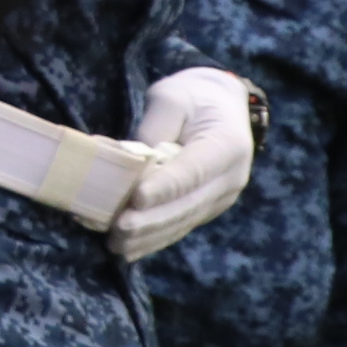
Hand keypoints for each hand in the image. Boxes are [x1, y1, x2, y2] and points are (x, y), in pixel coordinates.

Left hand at [116, 67, 259, 260]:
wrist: (221, 105)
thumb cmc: (192, 97)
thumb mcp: (172, 97)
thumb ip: (153, 128)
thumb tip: (128, 160)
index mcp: (228, 145)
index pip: (193, 171)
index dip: (165, 187)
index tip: (137, 199)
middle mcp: (231, 177)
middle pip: (188, 204)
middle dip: (151, 219)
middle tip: (118, 227)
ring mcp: (220, 196)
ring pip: (183, 221)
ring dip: (149, 236)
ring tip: (116, 243)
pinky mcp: (206, 207)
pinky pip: (180, 226)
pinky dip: (153, 239)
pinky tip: (128, 249)